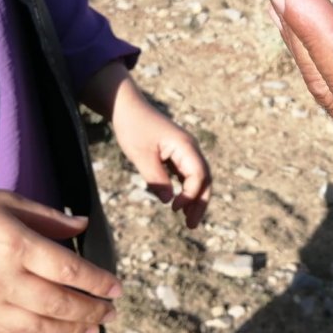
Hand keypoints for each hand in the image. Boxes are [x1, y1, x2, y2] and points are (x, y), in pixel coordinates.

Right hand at [0, 188, 119, 332]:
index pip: (69, 270)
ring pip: (38, 326)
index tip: (117, 287)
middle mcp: (3, 279)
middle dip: (92, 310)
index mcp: (15, 245)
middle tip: (114, 311)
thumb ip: (48, 217)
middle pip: (59, 302)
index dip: (97, 282)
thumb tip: (83, 224)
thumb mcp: (4, 200)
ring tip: (94, 328)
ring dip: (71, 330)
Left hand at [81, 63, 211, 228]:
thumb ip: (156, 178)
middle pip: (205, 179)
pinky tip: (179, 204)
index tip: (174, 208)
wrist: (127, 107)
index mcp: (185, 146)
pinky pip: (188, 174)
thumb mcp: (141, 155)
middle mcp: (191, 148)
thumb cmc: (133, 127)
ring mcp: (185, 151)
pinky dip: (187, 190)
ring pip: (198, 178)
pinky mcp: (177, 153)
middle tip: (192, 225)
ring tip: (188, 220)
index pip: (198, 175)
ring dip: (196, 198)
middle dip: (201, 202)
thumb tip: (169, 201)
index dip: (191, 195)